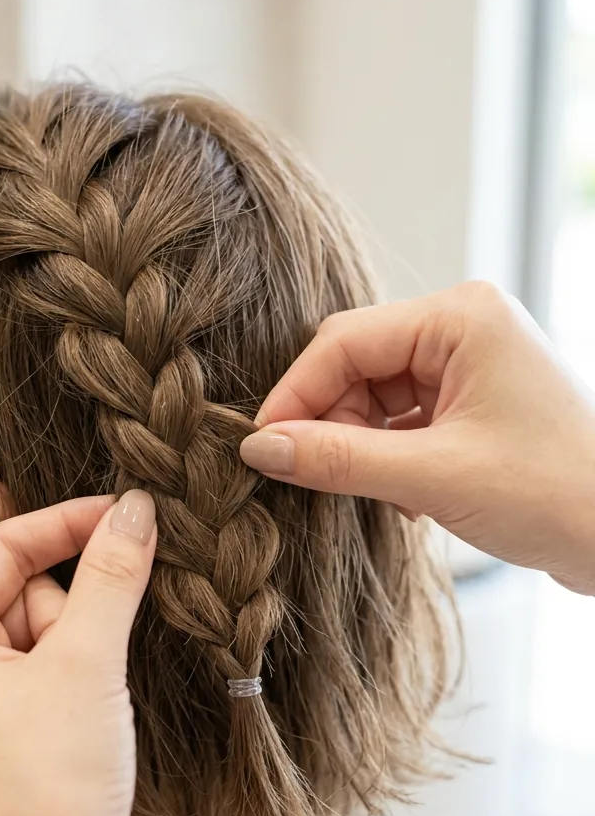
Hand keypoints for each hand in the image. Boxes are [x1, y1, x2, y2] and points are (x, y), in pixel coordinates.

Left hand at [0, 491, 156, 815]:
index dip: (69, 522)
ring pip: (37, 637)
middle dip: (73, 612)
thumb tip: (134, 506)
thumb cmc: (51, 787)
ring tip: (91, 712)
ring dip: (80, 654)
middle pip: (20, 593)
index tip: (130, 509)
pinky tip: (89, 727)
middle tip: (95, 664)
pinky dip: (75, 683)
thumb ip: (111, 574)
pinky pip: (38, 680)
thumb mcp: (87, 664)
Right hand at [240, 281, 594, 594]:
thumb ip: (338, 458)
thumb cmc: (555, 494)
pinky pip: (405, 418)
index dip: (295, 396)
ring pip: (377, 396)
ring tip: (387, 497)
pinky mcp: (476, 400)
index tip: (261, 449)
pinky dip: (391, 457)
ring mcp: (473, 362)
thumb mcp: (432, 477)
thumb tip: (260, 450)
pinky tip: (408, 498)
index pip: (344, 342)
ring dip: (363, 448)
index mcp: (462, 316)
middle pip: (358, 366)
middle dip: (333, 425)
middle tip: (318, 481)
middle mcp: (466, 326)